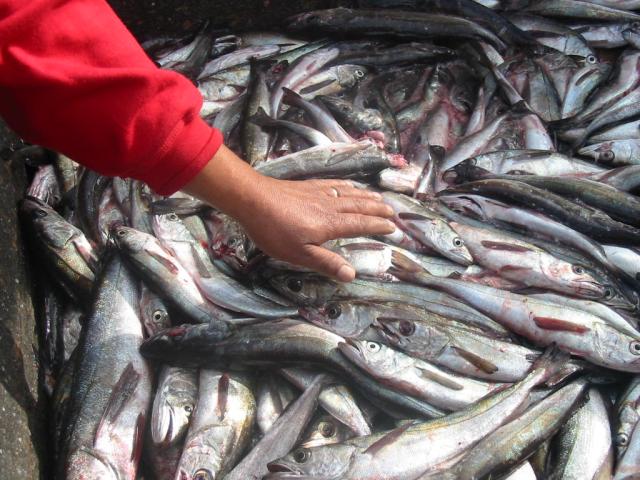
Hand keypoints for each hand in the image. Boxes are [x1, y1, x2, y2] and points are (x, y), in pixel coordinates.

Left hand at [183, 145, 395, 280]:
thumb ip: (326, 262)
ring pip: (348, 194)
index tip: (393, 227)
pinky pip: (333, 185)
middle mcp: (329, 206)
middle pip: (359, 206)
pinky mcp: (307, 187)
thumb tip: (352, 274)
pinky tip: (348, 185)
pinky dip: (346, 186)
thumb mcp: (299, 254)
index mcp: (330, 224)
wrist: (252, 199)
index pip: (360, 225)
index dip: (377, 226)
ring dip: (365, 197)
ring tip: (378, 198)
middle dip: (377, 209)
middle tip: (392, 211)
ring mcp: (318, 194)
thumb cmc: (274, 231)